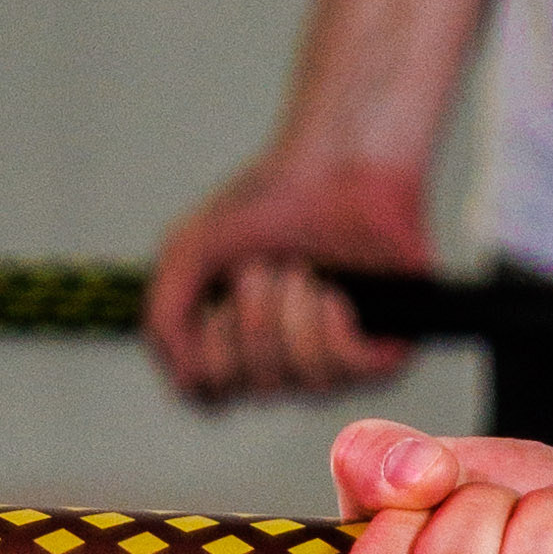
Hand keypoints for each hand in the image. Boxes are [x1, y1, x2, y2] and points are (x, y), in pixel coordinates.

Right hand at [142, 148, 435, 409]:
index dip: (210, 355)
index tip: (217, 302)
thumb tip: (185, 378)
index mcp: (240, 340)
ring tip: (303, 271)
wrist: (339, 160)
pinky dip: (333, 330)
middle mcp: (288, 357)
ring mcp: (339, 356)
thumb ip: (165, 316)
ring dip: (293, 318)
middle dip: (253, 321)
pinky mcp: (387, 345)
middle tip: (265, 268)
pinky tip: (334, 294)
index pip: (211, 394)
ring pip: (305, 382)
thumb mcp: (191, 251)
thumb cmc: (271, 199)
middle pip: (255, 387)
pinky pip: (353, 371)